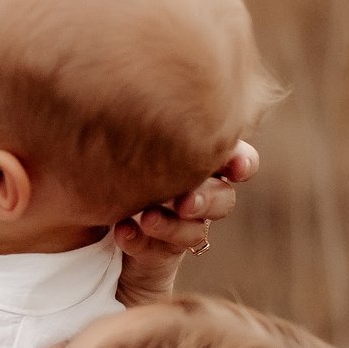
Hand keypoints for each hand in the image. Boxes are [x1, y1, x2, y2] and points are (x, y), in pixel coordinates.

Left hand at [112, 140, 256, 304]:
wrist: (106, 214)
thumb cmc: (126, 163)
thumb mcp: (136, 143)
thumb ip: (148, 127)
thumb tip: (136, 95)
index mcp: (202, 162)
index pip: (240, 161)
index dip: (242, 163)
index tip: (235, 167)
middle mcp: (201, 194)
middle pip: (224, 200)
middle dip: (206, 199)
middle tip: (184, 201)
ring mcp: (184, 226)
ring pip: (195, 231)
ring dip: (171, 224)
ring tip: (147, 218)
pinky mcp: (163, 252)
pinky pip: (160, 251)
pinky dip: (140, 241)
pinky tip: (122, 232)